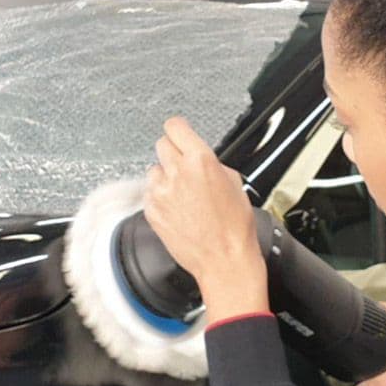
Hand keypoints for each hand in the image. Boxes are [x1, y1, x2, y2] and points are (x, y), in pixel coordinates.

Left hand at [143, 117, 269, 321]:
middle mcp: (177, 172)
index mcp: (200, 160)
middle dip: (173, 152)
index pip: (175, 126)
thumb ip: (212, 164)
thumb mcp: (234, 183)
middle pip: (162, 144)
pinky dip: (161, 198)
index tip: (181, 134)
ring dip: (166, 177)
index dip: (179, 130)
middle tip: (185, 166)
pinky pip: (151, 193)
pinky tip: (178, 210)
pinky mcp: (152, 211)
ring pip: (154, 170)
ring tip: (183, 194)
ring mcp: (161, 192)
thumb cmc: (234, 228)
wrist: (224, 260)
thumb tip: (202, 159)